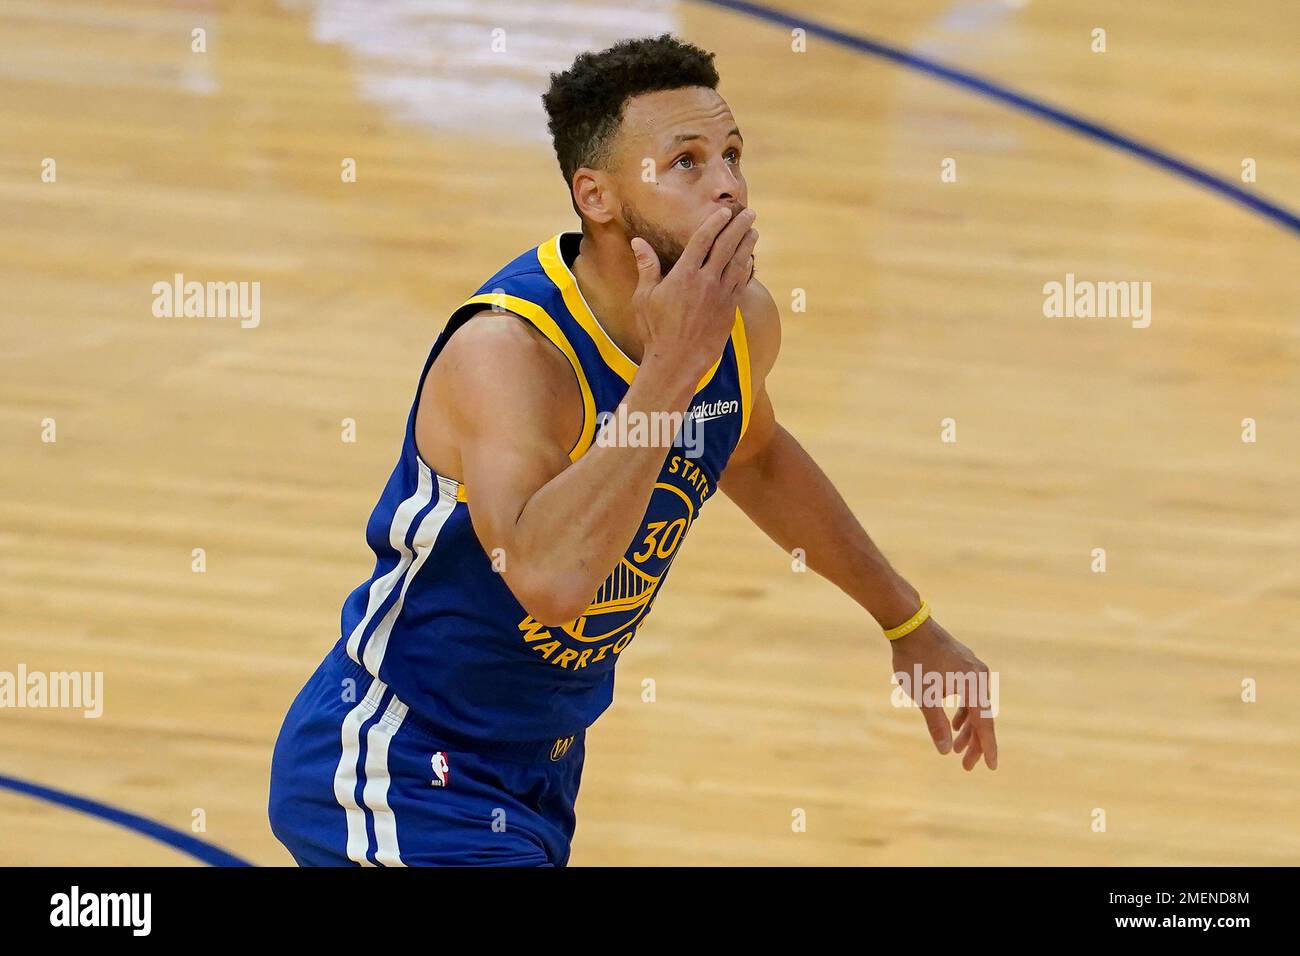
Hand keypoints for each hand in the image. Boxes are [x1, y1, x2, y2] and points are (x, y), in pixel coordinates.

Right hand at [630, 206, 757, 383]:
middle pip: (726, 246)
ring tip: (753, 231)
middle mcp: (706, 282)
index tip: (724, 211)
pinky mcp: (729, 311)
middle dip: (738, 227)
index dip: (715, 223)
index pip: (703, 240)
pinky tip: (748, 260)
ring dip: (747, 245)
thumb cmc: (655, 331)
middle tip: (749, 214)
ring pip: (738, 263)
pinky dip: (746, 268)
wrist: (676, 362)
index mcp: (684, 275)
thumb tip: (638, 242)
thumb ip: (647, 267)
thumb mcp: (644, 298)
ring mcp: (721, 297)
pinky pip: (740, 283)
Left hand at [890, 618, 997, 770]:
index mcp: (974, 685)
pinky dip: (963, 711)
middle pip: (982, 717)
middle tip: (966, 765)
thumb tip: (945, 750)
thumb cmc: (915, 660)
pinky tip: (956, 723)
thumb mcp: (924, 696)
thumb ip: (937, 724)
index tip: (991, 767)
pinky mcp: (964, 665)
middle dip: (974, 743)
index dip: (987, 747)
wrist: (911, 626)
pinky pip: (969, 694)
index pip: (985, 724)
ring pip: (975, 706)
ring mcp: (973, 669)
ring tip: (956, 748)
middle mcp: (979, 677)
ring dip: (967, 728)